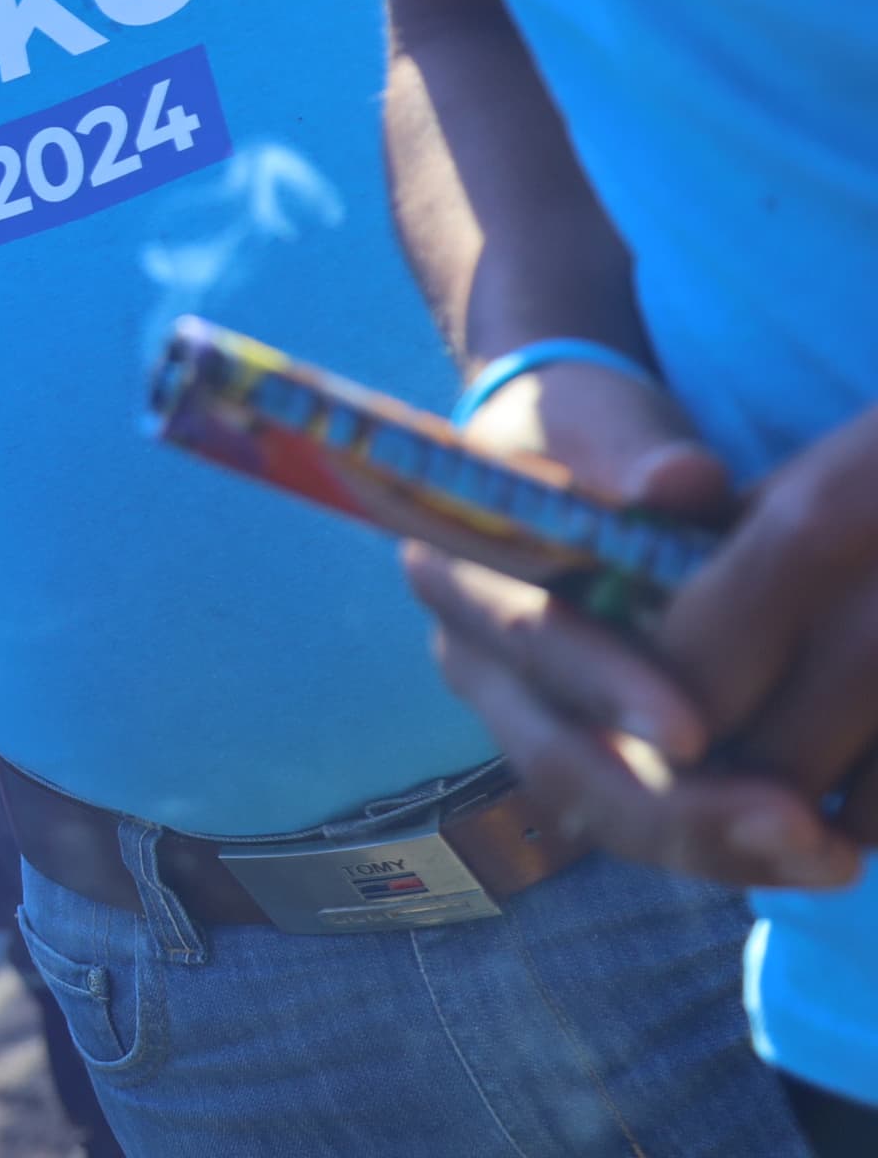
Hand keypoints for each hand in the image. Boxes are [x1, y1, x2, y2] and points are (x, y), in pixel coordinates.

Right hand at [405, 361, 863, 888]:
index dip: (605, 689)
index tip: (695, 732)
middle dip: (676, 808)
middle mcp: (476, 661)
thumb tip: (682, 479)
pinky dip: (724, 844)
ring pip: (603, 811)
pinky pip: (644, 819)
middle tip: (795, 830)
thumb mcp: (602, 426)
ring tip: (826, 858)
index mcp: (458, 574)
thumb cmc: (584, 435)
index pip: (526, 643)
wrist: (568, 462)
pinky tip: (814, 852)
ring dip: (712, 846)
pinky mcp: (583, 749)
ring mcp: (525, 716)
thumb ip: (634, 458)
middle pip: (558, 759)